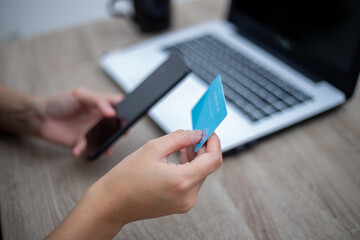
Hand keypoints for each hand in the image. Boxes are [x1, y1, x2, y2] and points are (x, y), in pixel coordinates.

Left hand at [37, 88, 122, 155]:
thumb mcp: (79, 95)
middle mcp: (97, 118)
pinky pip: (86, 147)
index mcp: (99, 105)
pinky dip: (83, 149)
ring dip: (108, 144)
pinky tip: (78, 149)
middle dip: (121, 130)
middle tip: (124, 133)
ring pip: (105, 139)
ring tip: (108, 149)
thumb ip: (97, 100)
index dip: (125, 110)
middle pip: (115, 124)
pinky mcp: (81, 141)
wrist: (40, 117)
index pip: (117, 106)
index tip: (129, 116)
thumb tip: (112, 112)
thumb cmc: (59, 102)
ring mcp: (90, 130)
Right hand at [47, 130, 222, 239]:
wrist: (111, 203)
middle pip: (207, 166)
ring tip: (183, 145)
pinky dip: (189, 168)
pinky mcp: (180, 205)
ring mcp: (184, 203)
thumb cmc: (126, 178)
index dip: (214, 142)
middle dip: (203, 147)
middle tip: (194, 133)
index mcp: (182, 181)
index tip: (208, 132)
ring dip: (195, 157)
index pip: (214, 159)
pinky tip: (179, 158)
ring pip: (200, 174)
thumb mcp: (153, 148)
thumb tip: (196, 133)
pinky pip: (191, 182)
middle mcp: (187, 195)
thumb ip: (180, 138)